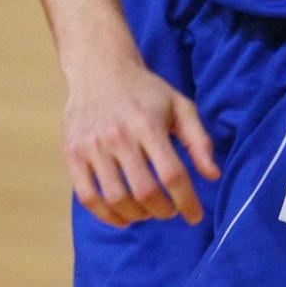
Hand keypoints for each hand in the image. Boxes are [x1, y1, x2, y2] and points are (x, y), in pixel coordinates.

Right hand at [63, 56, 220, 227]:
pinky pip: (87, 196)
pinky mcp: (73, 153)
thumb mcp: (180, 106)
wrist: (99, 69)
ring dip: (138, 215)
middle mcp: (118, 135)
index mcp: (148, 123)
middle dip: (164, 211)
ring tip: (148, 212)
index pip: (172, 175)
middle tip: (170, 211)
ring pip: (116, 199)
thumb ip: (199, 141)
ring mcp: (92, 145)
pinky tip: (123, 217)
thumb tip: (213, 176)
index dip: (188, 202)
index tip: (196, 216)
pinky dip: (106, 216)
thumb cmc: (146, 92)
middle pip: (144, 192)